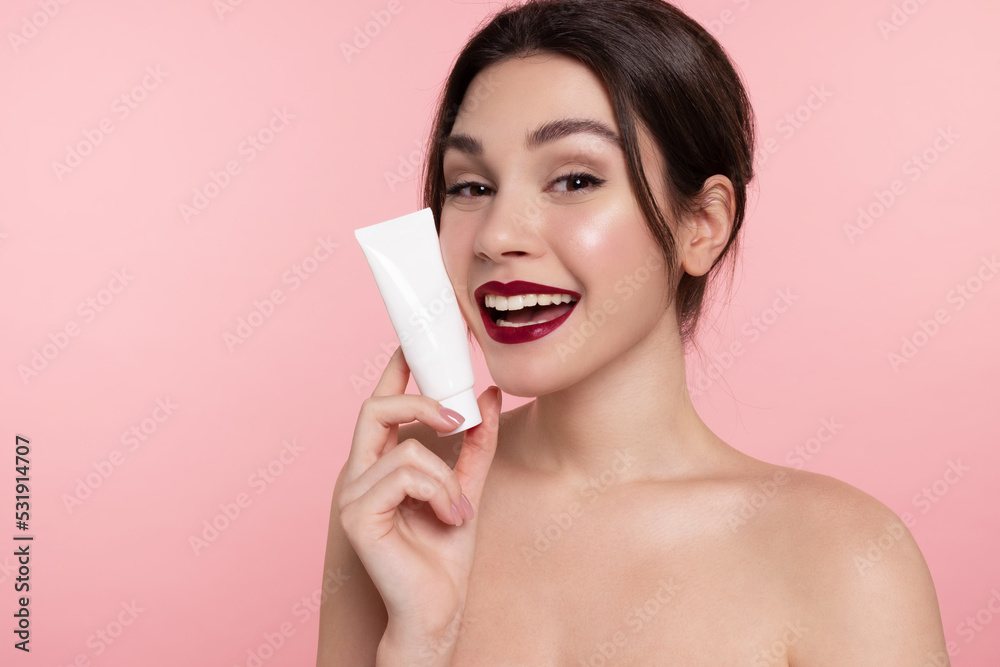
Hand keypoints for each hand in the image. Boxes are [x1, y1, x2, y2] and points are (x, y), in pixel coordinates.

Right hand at [337, 346, 500, 655]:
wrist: (438, 610)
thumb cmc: (445, 555)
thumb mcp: (468, 487)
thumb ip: (475, 444)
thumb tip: (488, 396)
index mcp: (380, 465)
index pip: (380, 407)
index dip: (393, 371)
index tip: (413, 342)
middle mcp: (359, 473)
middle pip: (376, 409)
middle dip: (421, 404)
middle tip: (457, 421)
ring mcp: (353, 493)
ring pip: (406, 449)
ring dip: (446, 478)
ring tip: (458, 511)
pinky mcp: (356, 513)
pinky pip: (405, 474)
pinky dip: (438, 492)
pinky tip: (447, 518)